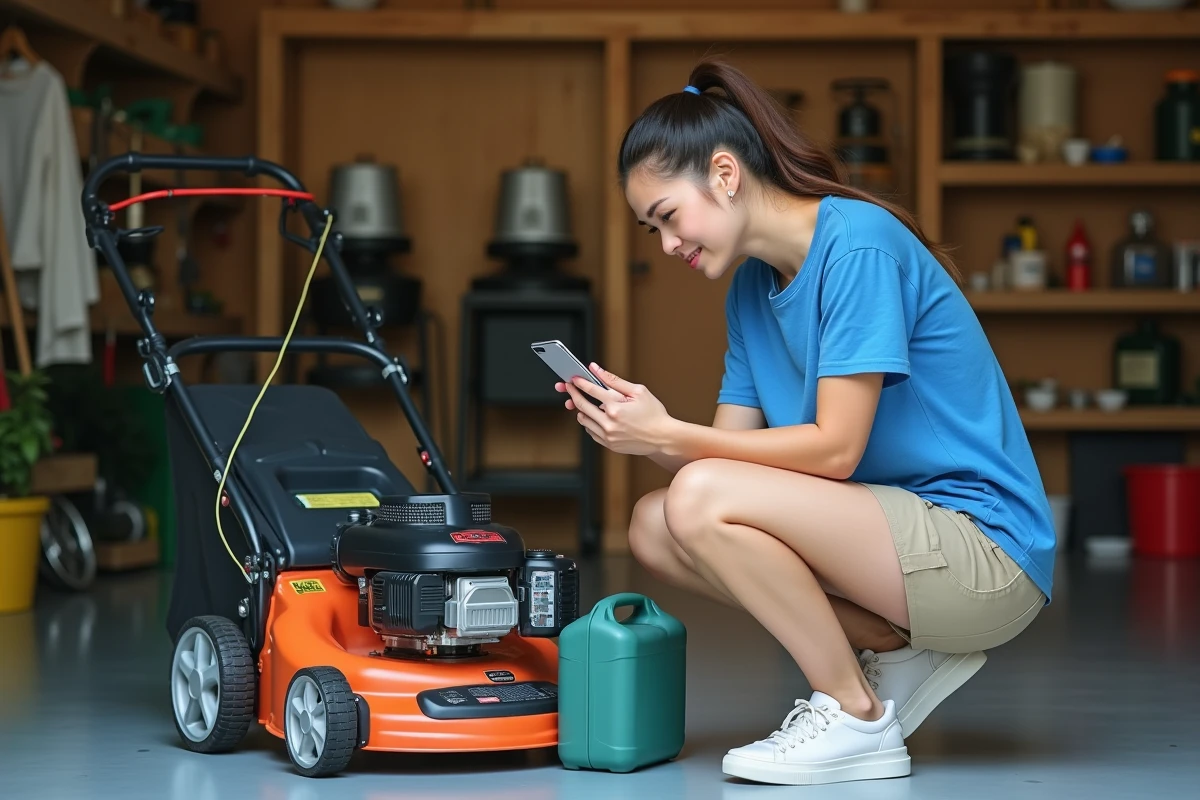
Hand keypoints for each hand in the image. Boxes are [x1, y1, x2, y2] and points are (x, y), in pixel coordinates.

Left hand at [556, 363, 674, 456]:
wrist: (662, 437)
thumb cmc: (653, 414)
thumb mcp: (638, 391)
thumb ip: (614, 380)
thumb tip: (597, 370)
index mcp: (616, 407)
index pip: (591, 390)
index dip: (580, 382)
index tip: (574, 378)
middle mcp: (609, 423)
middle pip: (581, 405)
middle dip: (573, 394)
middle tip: (570, 388)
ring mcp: (608, 435)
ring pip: (583, 420)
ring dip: (582, 410)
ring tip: (587, 403)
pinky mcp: (608, 444)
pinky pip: (590, 432)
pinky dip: (590, 423)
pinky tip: (597, 417)